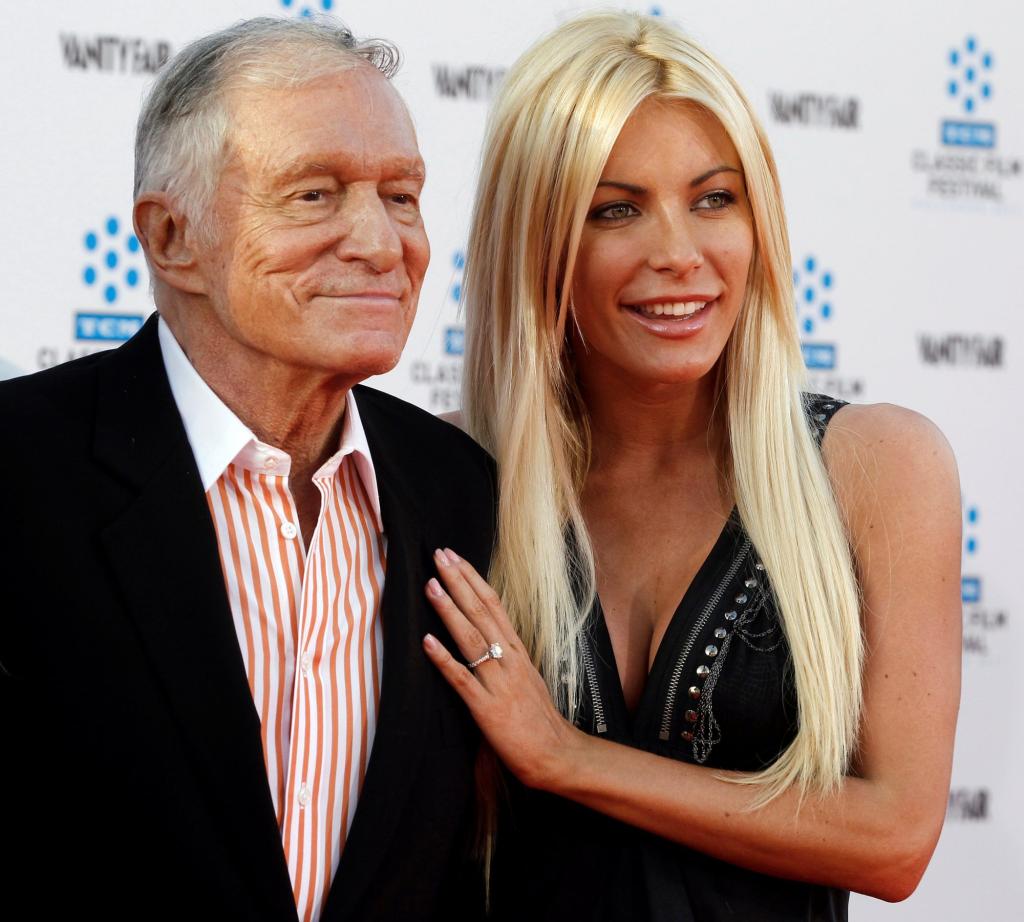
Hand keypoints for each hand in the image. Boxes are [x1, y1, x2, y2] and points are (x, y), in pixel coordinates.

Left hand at [422, 548, 582, 789]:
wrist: (557, 754)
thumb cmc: (539, 720)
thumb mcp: (526, 678)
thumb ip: (506, 657)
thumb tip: (486, 638)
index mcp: (517, 651)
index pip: (494, 605)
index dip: (473, 579)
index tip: (455, 558)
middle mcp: (509, 660)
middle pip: (482, 612)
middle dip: (459, 582)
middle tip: (439, 555)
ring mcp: (498, 682)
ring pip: (472, 639)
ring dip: (449, 610)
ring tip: (431, 586)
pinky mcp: (487, 708)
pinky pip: (463, 679)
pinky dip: (444, 659)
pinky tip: (427, 642)